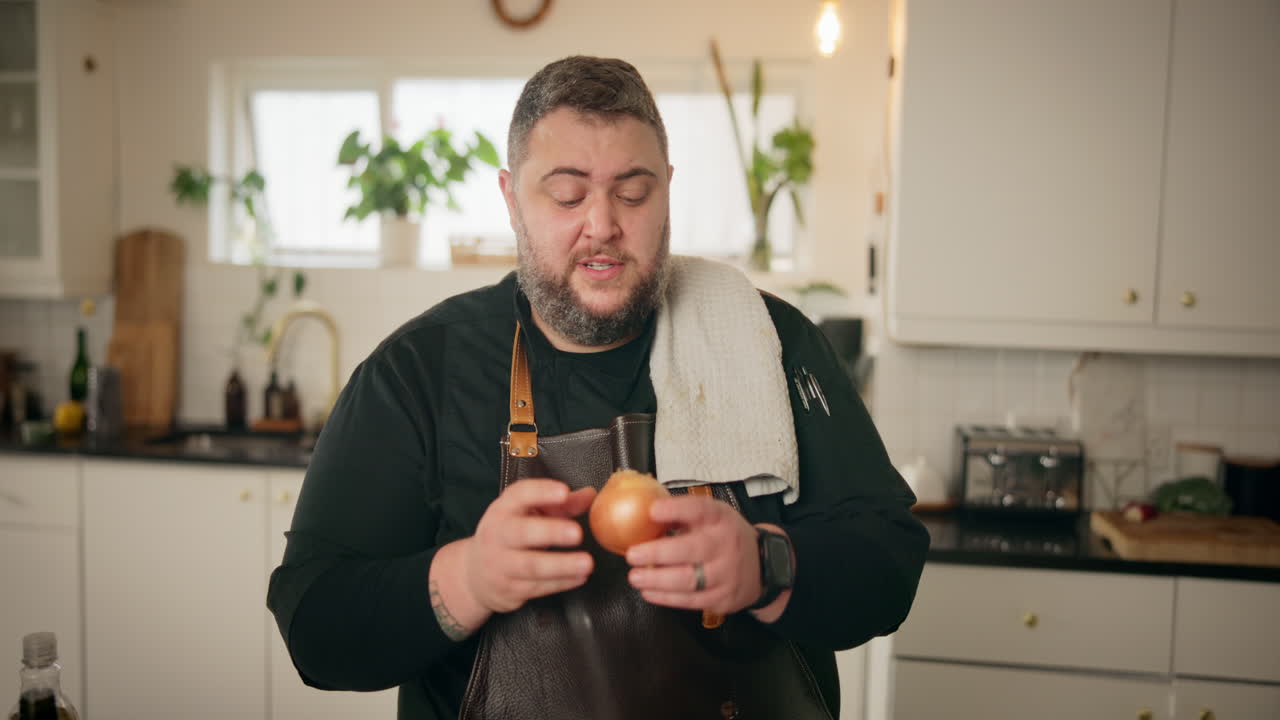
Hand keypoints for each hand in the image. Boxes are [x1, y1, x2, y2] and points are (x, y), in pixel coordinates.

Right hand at [464, 479, 596, 613]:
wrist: (475, 573)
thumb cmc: (509, 536)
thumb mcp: (529, 514)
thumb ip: (560, 505)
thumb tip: (590, 496)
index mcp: (503, 510)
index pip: (519, 495)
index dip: (541, 492)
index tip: (563, 492)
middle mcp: (498, 535)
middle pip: (522, 533)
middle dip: (551, 532)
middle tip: (577, 533)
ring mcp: (500, 564)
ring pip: (531, 566)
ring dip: (561, 565)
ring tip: (587, 563)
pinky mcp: (508, 589)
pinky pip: (537, 587)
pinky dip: (561, 583)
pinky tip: (579, 577)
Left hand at [624, 494, 762, 614]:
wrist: (764, 567)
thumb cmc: (727, 538)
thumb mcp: (714, 517)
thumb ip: (682, 515)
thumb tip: (642, 514)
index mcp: (721, 519)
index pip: (700, 509)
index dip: (676, 509)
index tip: (652, 510)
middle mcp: (726, 546)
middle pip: (691, 549)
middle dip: (658, 553)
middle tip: (633, 554)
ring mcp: (726, 574)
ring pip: (688, 580)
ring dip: (657, 580)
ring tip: (635, 577)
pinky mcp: (722, 598)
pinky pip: (690, 600)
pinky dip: (666, 598)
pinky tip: (648, 592)